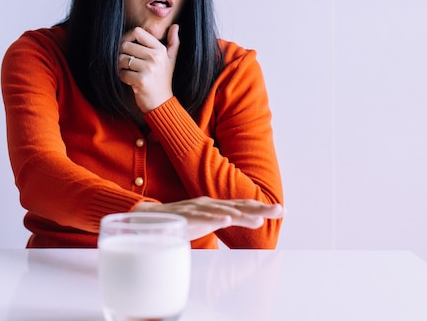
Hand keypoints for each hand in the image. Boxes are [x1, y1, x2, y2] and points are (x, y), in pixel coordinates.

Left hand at [118, 25, 179, 112]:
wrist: (162, 102)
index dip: (128, 37)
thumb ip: (173, 42)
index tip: (128, 46)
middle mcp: (155, 57)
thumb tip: (175, 26)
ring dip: (121, 66)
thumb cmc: (163, 80)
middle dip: (123, 54)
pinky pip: (122, 72)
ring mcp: (148, 69)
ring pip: (122, 58)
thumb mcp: (171, 60)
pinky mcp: (140, 80)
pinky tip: (130, 80)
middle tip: (127, 62)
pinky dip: (122, 77)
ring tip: (129, 71)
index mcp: (160, 50)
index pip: (138, 32)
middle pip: (126, 45)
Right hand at [132, 196, 284, 240]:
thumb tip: (236, 223)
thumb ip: (218, 222)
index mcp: (215, 206)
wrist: (145, 218)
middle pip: (239, 205)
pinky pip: (200, 217)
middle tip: (280, 210)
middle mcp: (209, 204)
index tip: (281, 209)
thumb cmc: (178, 222)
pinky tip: (226, 220)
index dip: (261, 207)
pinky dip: (213, 218)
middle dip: (260, 208)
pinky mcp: (184, 217)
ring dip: (242, 214)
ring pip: (223, 210)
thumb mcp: (203, 223)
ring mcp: (197, 209)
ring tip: (259, 219)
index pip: (243, 205)